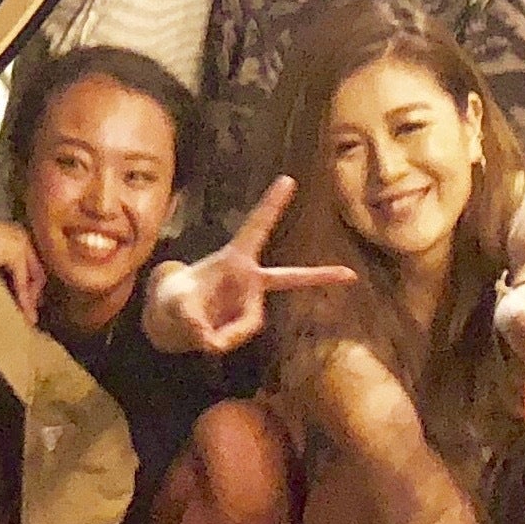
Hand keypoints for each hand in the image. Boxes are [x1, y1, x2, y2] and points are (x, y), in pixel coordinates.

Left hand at [150, 177, 357, 355]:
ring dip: (222, 334)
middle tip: (350, 274)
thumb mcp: (175, 305)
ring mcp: (251, 301)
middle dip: (320, 276)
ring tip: (199, 332)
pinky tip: (206, 338)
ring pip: (245, 326)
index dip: (271, 205)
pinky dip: (220, 341)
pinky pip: (237, 337)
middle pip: (289, 278)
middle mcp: (249, 278)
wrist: (174, 314)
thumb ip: (192, 322)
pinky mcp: (248, 319)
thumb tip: (212, 344)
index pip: (255, 229)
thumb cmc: (176, 297)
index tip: (288, 179)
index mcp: (234, 258)